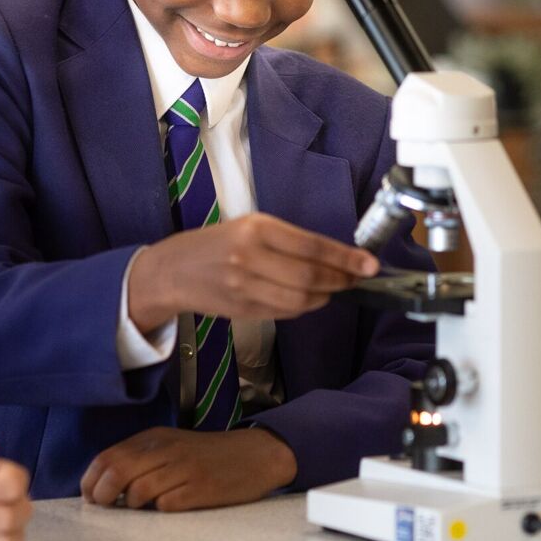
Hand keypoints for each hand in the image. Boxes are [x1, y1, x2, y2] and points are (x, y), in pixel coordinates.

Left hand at [80, 426, 295, 511]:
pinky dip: (159, 510)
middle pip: (118, 472)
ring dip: (132, 504)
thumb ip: (139, 459)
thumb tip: (103, 486)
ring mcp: (185, 469)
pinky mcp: (202, 489)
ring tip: (140, 507)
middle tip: (105, 506)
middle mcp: (167, 450)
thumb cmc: (206, 455)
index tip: (90, 496)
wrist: (254, 454)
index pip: (107, 457)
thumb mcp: (170, 446)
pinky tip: (167, 506)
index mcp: (154, 438)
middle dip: (102, 495)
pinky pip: (167, 504)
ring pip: (139, 490)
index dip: (90, 480)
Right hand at [127, 212, 376, 330]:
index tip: (369, 265)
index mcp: (255, 228)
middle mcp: (250, 257)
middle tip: (357, 279)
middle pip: (310, 277)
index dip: (345, 258)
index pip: (311, 245)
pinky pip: (285, 313)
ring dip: (324, 297)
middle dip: (341, 280)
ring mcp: (245, 287)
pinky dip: (304, 308)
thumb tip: (333, 257)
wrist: (171, 271)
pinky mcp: (243, 310)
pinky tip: (309, 300)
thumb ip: (286, 241)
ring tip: (334, 289)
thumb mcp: (248, 228)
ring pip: (300, 300)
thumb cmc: (214, 244)